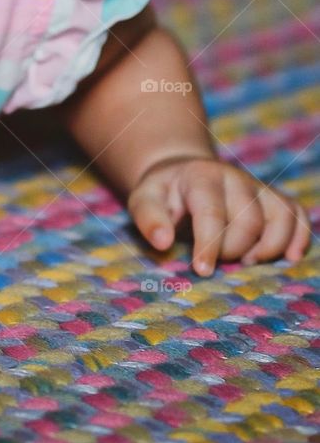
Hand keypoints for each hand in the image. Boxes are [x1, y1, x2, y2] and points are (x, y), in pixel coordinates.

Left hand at [128, 154, 311, 275]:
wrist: (182, 172)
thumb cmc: (163, 193)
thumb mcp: (144, 199)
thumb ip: (149, 218)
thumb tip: (163, 243)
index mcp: (201, 177)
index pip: (212, 212)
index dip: (209, 244)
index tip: (202, 271)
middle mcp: (235, 178)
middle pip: (249, 220)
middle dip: (233, 249)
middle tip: (217, 261)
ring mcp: (258, 187)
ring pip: (280, 217)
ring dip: (268, 248)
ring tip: (246, 261)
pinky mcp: (273, 198)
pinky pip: (296, 214)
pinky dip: (298, 236)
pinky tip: (289, 257)